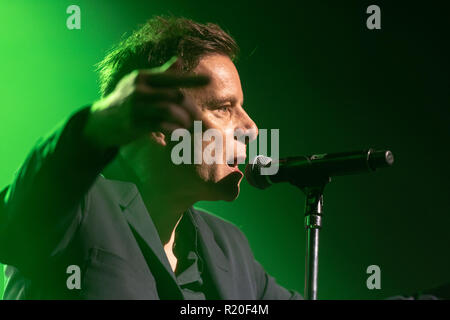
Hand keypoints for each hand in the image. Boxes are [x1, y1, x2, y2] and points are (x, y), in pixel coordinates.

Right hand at [82, 57, 208, 148]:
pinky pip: (161, 126)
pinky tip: (178, 135)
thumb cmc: (125, 101)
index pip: (172, 77)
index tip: (209, 80)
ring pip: (170, 111)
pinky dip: (174, 130)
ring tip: (189, 128)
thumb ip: (161, 74)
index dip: (191, 79)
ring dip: (184, 120)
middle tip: (199, 118)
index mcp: (142, 78)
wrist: (100, 123)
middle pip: (175, 95)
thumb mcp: (139, 84)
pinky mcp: (134, 125)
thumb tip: (179, 60)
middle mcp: (138, 90)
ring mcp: (135, 107)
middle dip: (191, 108)